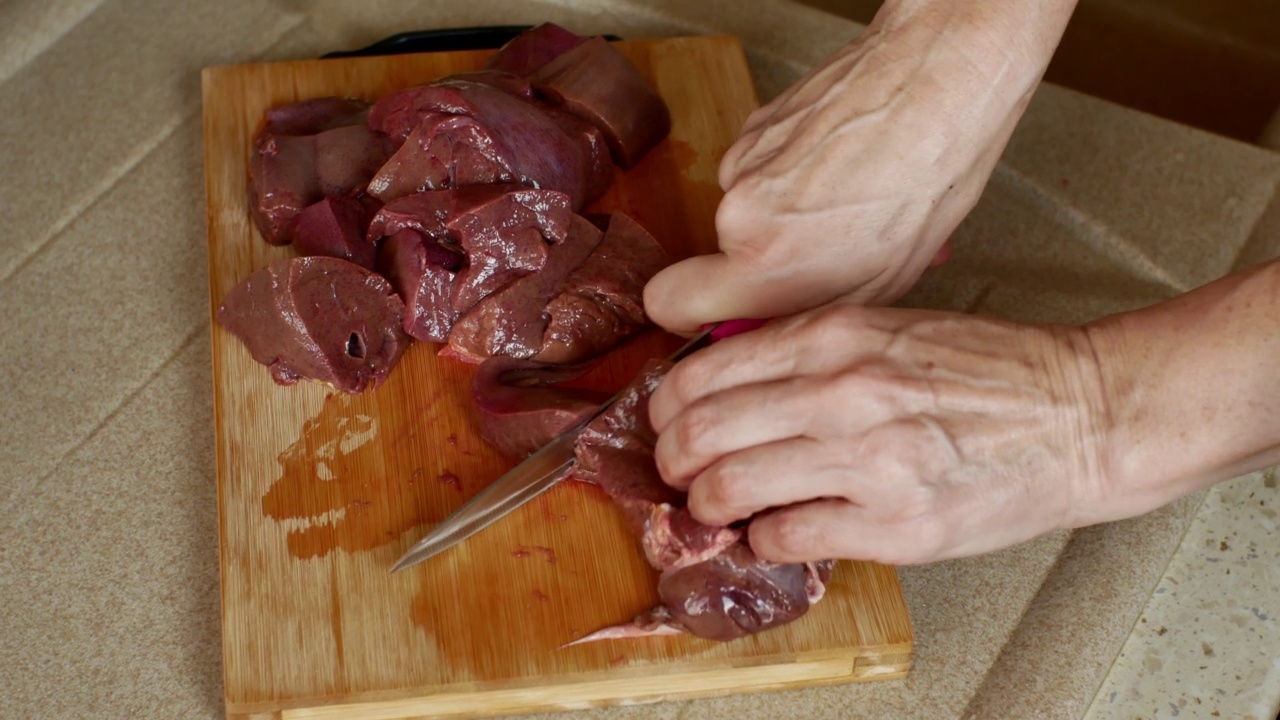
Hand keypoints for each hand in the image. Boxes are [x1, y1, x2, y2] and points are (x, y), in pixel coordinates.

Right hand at [644, 0, 1075, 332]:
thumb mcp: (878, 286)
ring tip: (852, 204)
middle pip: (722, 257)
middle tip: (830, 256)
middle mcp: (738, 214)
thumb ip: (805, 314)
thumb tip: (765, 327)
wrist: (935, 86)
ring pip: (747, 212)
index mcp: (766, 265)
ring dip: (788, 218)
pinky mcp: (754, 126)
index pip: (669, 303)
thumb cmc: (924, 182)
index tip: (722, 315)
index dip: (688, 314)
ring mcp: (742, 164)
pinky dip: (794, 177)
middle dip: (766, 262)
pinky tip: (845, 169)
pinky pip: (761, 171)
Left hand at [648, 304, 1113, 565]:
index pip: (702, 373)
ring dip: (708, 507)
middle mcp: (843, 393)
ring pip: (729, 489)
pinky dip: (765, 540)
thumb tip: (723, 380)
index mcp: (836, 336)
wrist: (1079, 413)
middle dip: (672, 462)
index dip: (665, 408)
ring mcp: (869, 461)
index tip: (667, 424)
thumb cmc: (987, 371)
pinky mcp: (897, 525)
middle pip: (700, 433)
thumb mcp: (886, 326)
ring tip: (721, 508)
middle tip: (680, 473)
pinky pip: (786, 538)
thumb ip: (805, 348)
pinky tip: (778, 531)